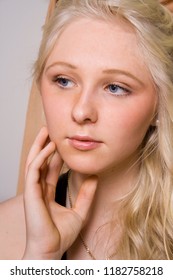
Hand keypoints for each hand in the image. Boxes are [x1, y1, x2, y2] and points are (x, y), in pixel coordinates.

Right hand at [22, 127, 97, 258]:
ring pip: (34, 161)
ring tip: (47, 130)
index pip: (50, 168)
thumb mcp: (79, 211)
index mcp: (47, 193)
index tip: (63, 142)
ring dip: (39, 145)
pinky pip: (34, 170)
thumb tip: (95, 177)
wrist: (52, 251)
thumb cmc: (60, 236)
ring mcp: (33, 190)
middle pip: (40, 161)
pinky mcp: (31, 193)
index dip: (55, 154)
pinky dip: (41, 157)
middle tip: (51, 129)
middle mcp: (38, 189)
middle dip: (44, 145)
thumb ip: (86, 194)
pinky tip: (50, 147)